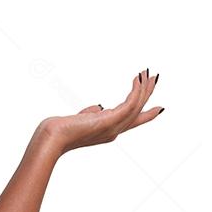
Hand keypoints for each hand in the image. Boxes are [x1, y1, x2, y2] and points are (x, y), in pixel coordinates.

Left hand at [39, 69, 161, 155]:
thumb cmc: (59, 131)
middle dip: (147, 95)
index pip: (131, 122)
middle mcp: (114, 131)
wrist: (52, 138)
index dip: (146, 115)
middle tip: (155, 79)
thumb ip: (91, 113)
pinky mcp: (109, 120)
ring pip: (136, 106)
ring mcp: (113, 127)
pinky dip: (136, 91)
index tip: (159, 108)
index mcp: (107, 131)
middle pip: (138, 112)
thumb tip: (99, 106)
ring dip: (143, 89)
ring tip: (147, 73)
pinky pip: (130, 103)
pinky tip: (137, 78)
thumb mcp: (80, 120)